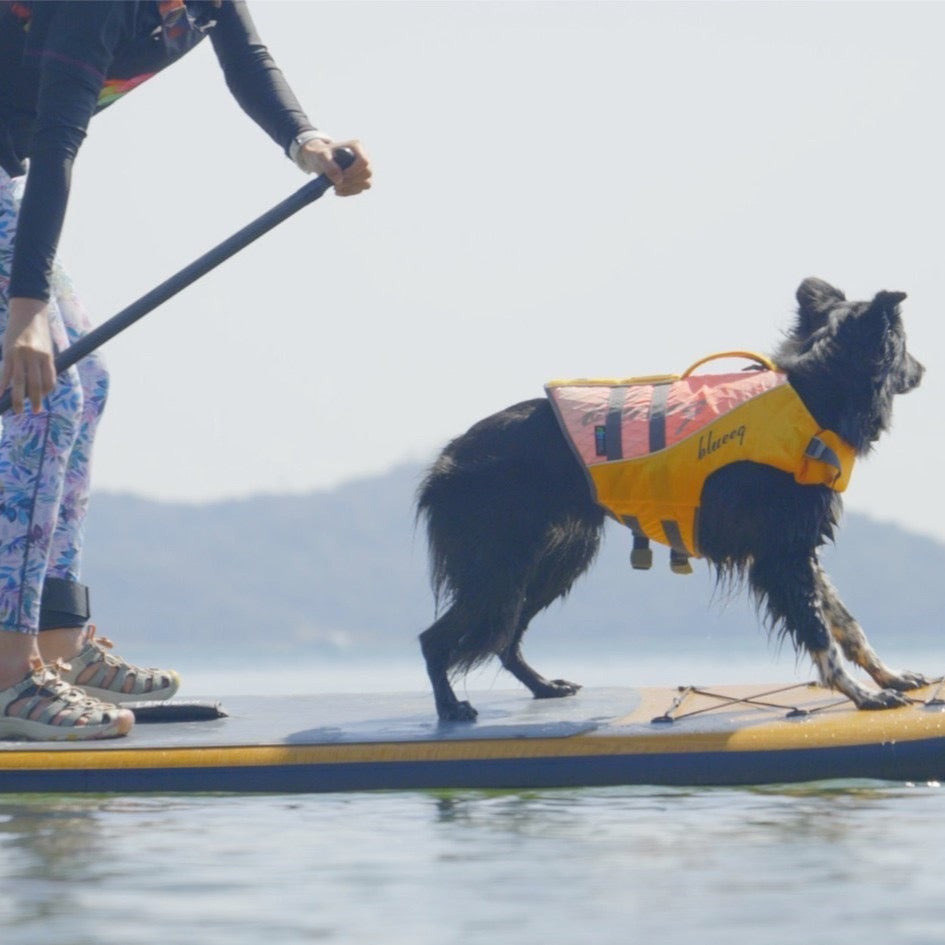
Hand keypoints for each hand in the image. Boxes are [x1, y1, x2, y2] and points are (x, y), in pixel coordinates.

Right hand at [1, 298, 55, 413]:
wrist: (28, 312)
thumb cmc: (39, 331)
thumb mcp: (47, 347)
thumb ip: (45, 363)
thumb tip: (41, 383)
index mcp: (48, 357)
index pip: (49, 380)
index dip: (47, 392)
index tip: (43, 397)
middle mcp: (35, 357)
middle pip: (35, 384)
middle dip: (36, 400)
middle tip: (36, 411)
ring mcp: (21, 355)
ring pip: (19, 382)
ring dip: (18, 398)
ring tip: (18, 410)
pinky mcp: (8, 353)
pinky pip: (5, 373)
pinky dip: (2, 385)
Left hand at [295, 138, 372, 195]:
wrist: (320, 159)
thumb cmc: (321, 154)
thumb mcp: (321, 156)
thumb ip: (328, 165)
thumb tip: (339, 181)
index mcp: (357, 146)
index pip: (364, 161)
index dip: (354, 171)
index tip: (341, 174)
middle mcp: (364, 156)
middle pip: (367, 173)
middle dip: (351, 181)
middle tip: (336, 183)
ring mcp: (364, 168)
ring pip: (366, 183)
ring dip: (351, 188)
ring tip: (336, 187)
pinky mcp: (361, 179)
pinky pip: (360, 189)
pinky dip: (349, 192)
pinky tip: (338, 190)